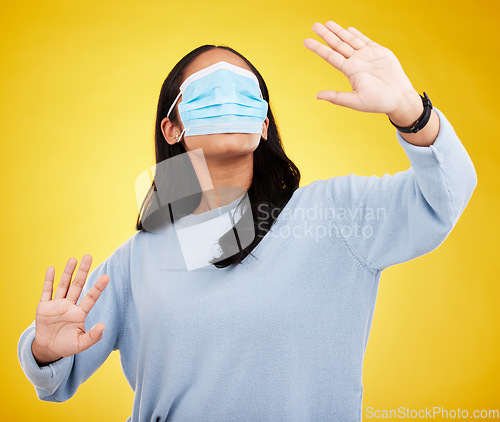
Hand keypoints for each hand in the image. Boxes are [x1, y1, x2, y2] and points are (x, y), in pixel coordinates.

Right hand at [31, 254, 109, 364]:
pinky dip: (48, 281)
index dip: (98, 287)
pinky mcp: (44, 307)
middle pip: (78, 285)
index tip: (107, 276)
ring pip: (63, 285)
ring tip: (73, 259)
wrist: (49, 349)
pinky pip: (46, 292)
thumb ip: (93, 336)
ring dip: (67, 272)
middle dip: (83, 271)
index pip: (91, 297)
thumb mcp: (81, 344)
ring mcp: (57, 305)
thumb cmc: (67, 345)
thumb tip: (103, 327)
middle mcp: (70, 306)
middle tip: (89, 256)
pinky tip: (51, 269)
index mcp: (80, 313)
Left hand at [303, 21, 419, 114]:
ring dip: (339, 31)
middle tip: (314, 25)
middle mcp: (356, 62)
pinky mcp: (379, 52)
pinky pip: (365, 40)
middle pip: (337, 45)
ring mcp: (367, 56)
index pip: (330, 56)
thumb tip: (317, 96)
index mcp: (350, 71)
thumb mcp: (355, 101)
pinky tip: (348, 29)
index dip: (318, 48)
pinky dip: (356, 34)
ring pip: (349, 40)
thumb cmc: (378, 102)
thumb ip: (337, 97)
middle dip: (326, 35)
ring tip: (328, 23)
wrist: (399, 98)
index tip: (306, 41)